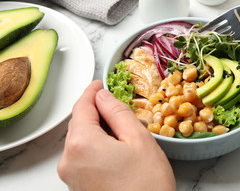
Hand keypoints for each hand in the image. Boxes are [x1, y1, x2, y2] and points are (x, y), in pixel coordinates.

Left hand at [57, 80, 175, 190]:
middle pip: (79, 122)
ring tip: (121, 127)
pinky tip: (115, 146)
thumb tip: (104, 95)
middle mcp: (68, 159)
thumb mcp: (138, 139)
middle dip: (96, 110)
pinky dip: (95, 144)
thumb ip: (117, 111)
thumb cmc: (147, 184)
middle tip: (117, 103)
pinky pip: (82, 155)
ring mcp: (71, 175)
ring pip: (80, 138)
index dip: (93, 91)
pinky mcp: (77, 185)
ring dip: (97, 127)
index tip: (102, 83)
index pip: (82, 105)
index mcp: (81, 144)